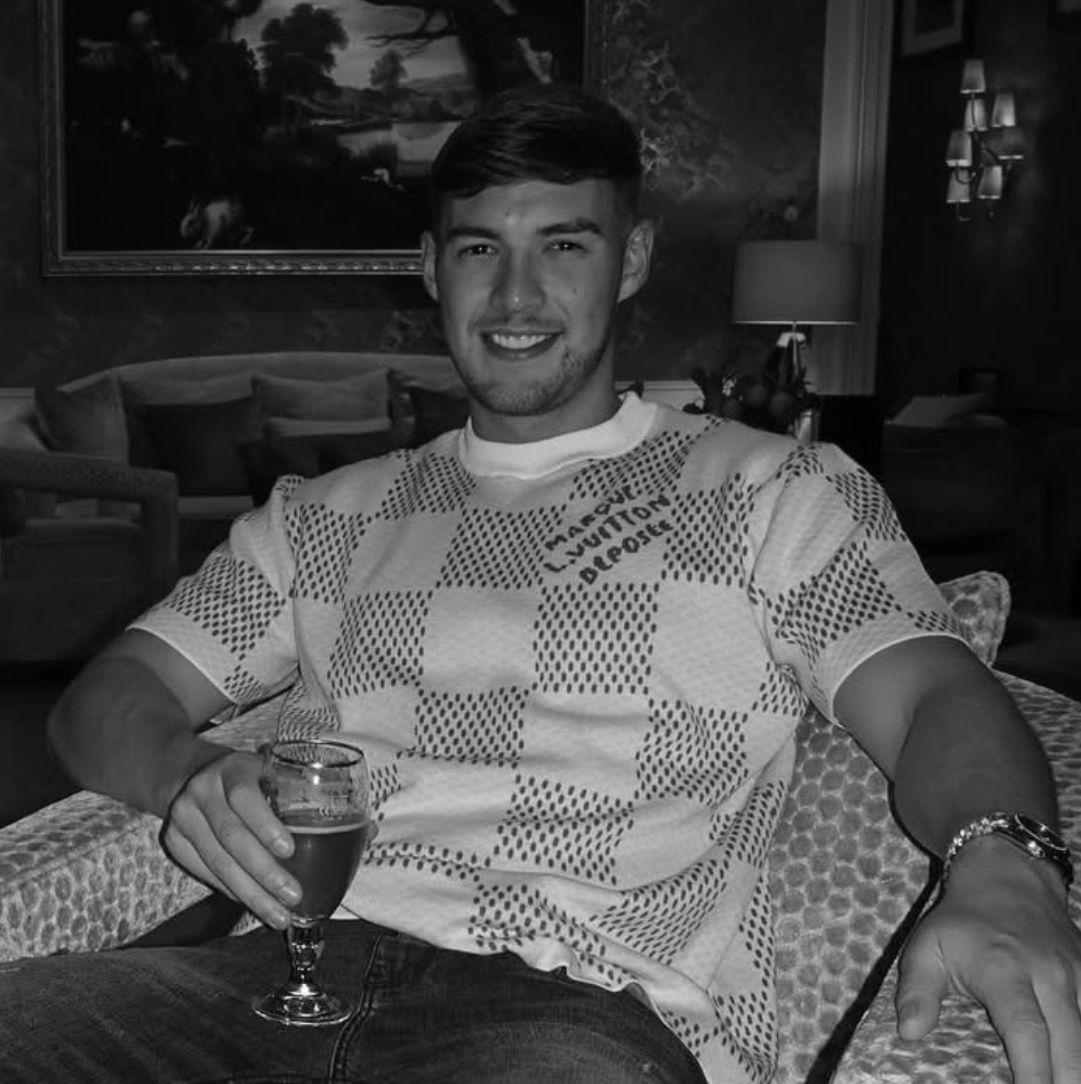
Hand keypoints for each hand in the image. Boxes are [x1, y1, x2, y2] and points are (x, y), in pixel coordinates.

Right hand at [161, 749, 301, 929]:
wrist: (199, 775)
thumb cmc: (252, 778)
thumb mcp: (272, 771)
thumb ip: (300, 793)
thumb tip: (358, 828)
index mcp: (233, 768)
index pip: (244, 797)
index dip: (265, 825)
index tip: (289, 850)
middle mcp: (203, 790)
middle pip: (231, 837)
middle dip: (264, 872)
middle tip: (292, 896)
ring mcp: (183, 816)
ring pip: (217, 862)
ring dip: (250, 894)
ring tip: (278, 915)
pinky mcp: (173, 840)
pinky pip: (205, 873)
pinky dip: (232, 892)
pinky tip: (254, 904)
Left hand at [897, 836, 1080, 1083]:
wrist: (1007, 878)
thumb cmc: (961, 920)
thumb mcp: (926, 946)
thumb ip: (916, 991)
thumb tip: (909, 1033)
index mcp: (1004, 970)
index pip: (1026, 1028)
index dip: (1033, 1072)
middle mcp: (1049, 976)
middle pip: (1071, 1046)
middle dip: (1062, 1081)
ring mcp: (1078, 977)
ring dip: (1075, 1068)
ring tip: (1054, 1081)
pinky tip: (1067, 1063)